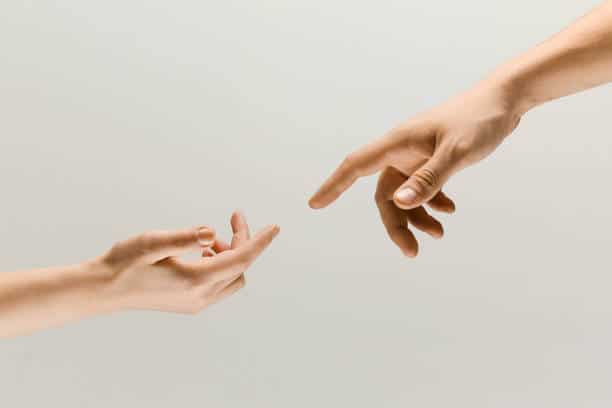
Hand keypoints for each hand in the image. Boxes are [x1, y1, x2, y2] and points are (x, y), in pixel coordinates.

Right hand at [99, 212, 278, 313]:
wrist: (103, 290)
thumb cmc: (124, 263)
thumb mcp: (151, 243)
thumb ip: (183, 237)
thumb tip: (210, 232)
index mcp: (195, 281)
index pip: (240, 259)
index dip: (259, 241)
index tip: (275, 227)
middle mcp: (200, 297)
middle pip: (239, 266)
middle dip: (242, 241)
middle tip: (233, 216)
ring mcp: (196, 304)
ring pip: (232, 277)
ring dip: (230, 254)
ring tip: (210, 238)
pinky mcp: (190, 304)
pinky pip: (220, 284)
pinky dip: (220, 264)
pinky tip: (201, 251)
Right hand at [309, 83, 520, 256]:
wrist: (504, 101)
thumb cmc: (479, 120)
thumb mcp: (457, 153)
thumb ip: (430, 180)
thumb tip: (399, 204)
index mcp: (398, 143)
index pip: (355, 166)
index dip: (333, 186)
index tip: (314, 204)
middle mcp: (401, 151)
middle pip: (384, 194)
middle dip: (396, 224)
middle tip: (412, 252)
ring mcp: (416, 156)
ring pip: (404, 195)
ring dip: (417, 217)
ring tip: (438, 234)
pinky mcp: (431, 159)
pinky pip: (422, 188)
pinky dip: (432, 203)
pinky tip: (448, 210)